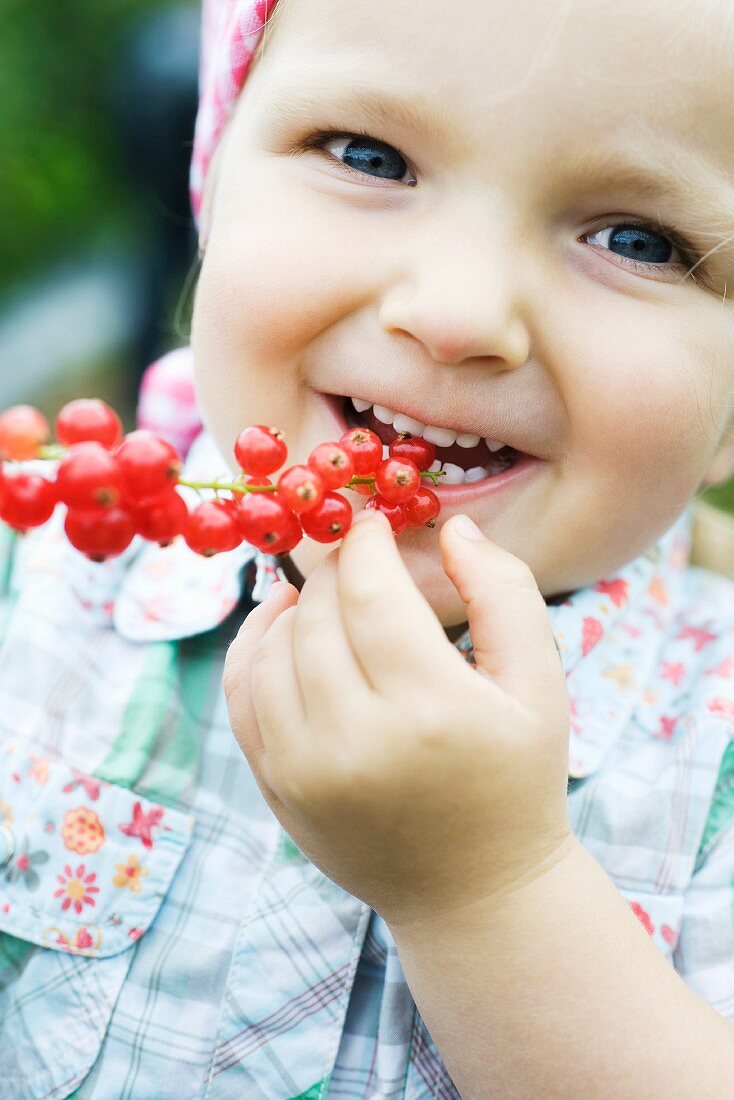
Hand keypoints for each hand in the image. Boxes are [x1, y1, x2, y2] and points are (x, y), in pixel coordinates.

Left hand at [223, 510, 572, 926]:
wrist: (475, 893)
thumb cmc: (517, 780)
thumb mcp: (540, 684)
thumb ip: (506, 592)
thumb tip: (452, 527)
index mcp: (429, 710)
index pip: (371, 593)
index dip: (366, 543)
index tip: (374, 522)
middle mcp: (354, 742)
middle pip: (318, 615)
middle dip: (335, 568)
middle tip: (356, 553)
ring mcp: (304, 771)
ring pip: (271, 649)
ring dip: (295, 605)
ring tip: (328, 591)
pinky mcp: (277, 789)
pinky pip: (243, 694)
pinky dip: (255, 647)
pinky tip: (283, 626)